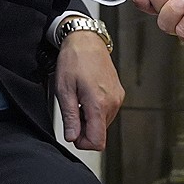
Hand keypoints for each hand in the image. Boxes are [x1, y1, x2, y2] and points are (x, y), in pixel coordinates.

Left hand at [54, 23, 124, 150]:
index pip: (97, 142)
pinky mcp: (118, 93)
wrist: (86, 40)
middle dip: (84, 129)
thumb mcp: (64, 90)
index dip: (82, 143)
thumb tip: (72, 137)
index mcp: (99, 103)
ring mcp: (117, 97)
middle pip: (100, 133)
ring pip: (103, 123)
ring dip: (90, 119)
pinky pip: (107, 111)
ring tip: (78, 100)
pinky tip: (86, 95)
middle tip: (71, 111)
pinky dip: (96, 110)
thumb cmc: (74, 60)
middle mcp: (113, 102)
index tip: (72, 133)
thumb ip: (70, 117)